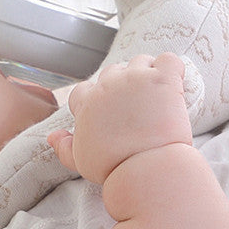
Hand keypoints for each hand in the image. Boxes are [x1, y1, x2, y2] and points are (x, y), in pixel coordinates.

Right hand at [48, 53, 191, 183]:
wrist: (145, 169)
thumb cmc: (113, 168)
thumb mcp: (80, 160)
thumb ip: (64, 147)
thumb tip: (52, 136)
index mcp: (88, 102)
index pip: (85, 89)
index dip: (97, 97)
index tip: (110, 111)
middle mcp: (108, 85)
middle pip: (113, 71)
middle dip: (123, 83)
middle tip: (137, 105)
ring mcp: (136, 79)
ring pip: (140, 61)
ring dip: (148, 74)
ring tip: (157, 96)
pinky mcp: (162, 79)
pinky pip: (169, 59)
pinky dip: (172, 68)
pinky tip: (176, 85)